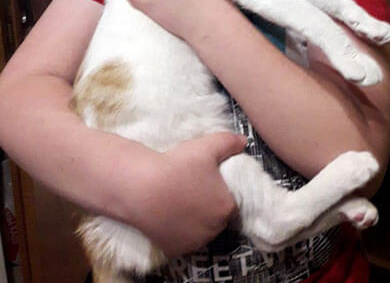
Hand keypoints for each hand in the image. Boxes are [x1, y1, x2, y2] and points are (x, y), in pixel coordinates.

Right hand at [125, 132, 246, 256]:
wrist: (142, 187)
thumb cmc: (178, 165)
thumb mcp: (207, 146)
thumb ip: (229, 142)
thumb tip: (243, 141)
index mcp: (226, 207)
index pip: (231, 202)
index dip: (221, 193)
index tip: (208, 183)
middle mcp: (214, 229)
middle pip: (217, 218)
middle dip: (209, 207)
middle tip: (193, 190)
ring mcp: (194, 242)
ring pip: (200, 231)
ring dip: (195, 221)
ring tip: (179, 203)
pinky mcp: (174, 250)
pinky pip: (181, 241)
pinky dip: (178, 232)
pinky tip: (169, 217)